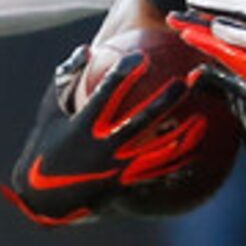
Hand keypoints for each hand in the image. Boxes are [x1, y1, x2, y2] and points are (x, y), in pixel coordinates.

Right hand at [5, 36, 237, 224]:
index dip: (125, 73)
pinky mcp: (123, 188)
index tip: (141, 57)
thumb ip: (67, 78)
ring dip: (180, 136)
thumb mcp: (49, 109)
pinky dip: (175, 171)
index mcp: (83, 126)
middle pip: (141, 121)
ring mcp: (116, 170)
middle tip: (184, 83)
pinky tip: (194, 160)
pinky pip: (154, 179)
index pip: (107, 93)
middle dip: (165, 101)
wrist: (43, 197)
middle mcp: (103, 148)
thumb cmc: (45, 145)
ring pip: (155, 152)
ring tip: (202, 122)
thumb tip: (87, 48)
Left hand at [170, 15, 245, 189]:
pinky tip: (198, 72)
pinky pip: (236, 85)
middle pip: (231, 40)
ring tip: (185, 30)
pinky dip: (216, 77)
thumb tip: (196, 76)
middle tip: (176, 15)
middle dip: (202, 25)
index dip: (207, 27)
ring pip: (233, 54)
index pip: (232, 40)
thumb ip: (225, 87)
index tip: (184, 17)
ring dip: (208, 42)